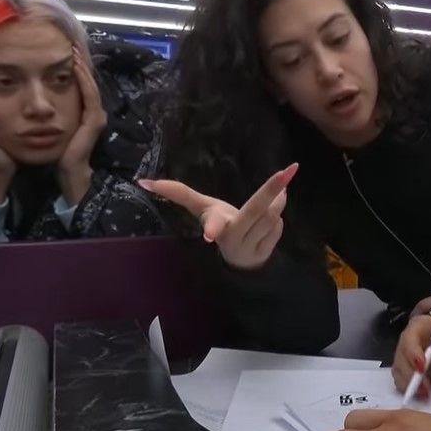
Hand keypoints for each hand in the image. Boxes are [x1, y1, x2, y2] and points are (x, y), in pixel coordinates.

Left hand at [56, 53, 105, 203]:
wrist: (71, 170)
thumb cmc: (61, 153)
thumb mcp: (57, 128)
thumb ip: (54, 115)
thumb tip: (40, 101)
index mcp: (87, 114)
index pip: (83, 87)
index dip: (78, 70)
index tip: (68, 54)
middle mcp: (95, 112)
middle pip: (89, 83)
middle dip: (81, 65)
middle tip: (72, 46)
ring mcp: (96, 116)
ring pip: (90, 86)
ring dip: (82, 69)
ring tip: (74, 53)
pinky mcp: (94, 120)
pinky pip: (89, 96)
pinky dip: (83, 81)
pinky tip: (76, 69)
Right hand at [139, 163, 297, 270]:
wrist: (240, 259)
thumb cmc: (221, 225)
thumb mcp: (202, 209)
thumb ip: (179, 194)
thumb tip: (143, 182)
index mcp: (216, 224)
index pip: (212, 222)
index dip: (211, 227)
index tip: (210, 235)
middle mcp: (232, 238)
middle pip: (255, 211)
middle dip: (270, 191)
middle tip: (287, 171)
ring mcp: (251, 247)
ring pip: (272, 215)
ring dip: (277, 201)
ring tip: (275, 192)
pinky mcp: (266, 253)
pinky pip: (278, 226)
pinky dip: (277, 217)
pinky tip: (271, 218)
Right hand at [391, 315, 430, 391]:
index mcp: (419, 326)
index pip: (409, 339)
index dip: (413, 354)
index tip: (422, 368)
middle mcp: (408, 341)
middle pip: (400, 358)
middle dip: (410, 374)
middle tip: (424, 388)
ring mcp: (406, 357)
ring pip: (399, 372)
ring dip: (408, 384)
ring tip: (424, 393)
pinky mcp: (408, 372)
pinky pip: (403, 382)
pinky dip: (410, 389)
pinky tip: (423, 395)